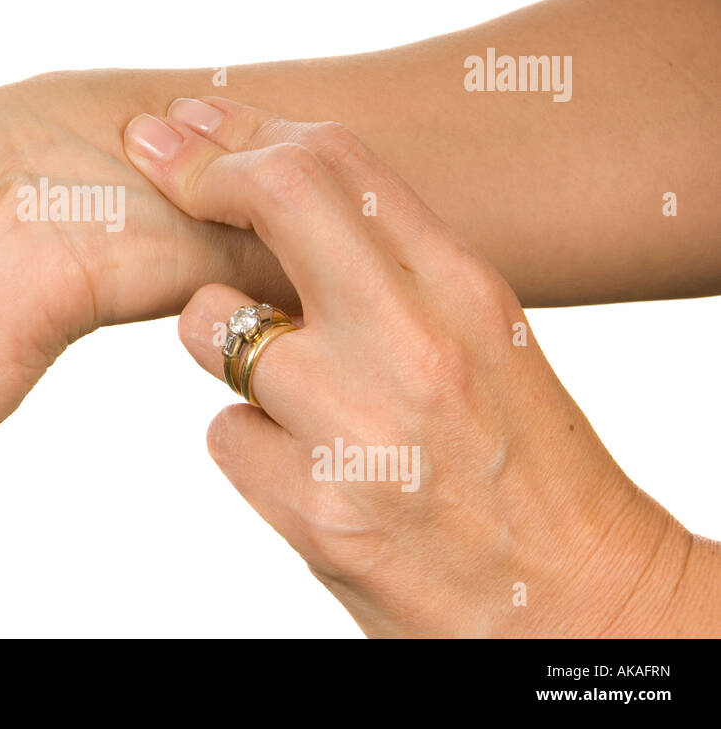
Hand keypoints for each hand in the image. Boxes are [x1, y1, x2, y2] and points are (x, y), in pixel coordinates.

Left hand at [123, 96, 707, 635]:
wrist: (572, 602)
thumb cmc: (524, 461)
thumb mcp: (486, 337)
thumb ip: (393, 266)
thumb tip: (278, 195)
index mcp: (466, 292)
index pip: (340, 163)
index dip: (247, 133)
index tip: (193, 126)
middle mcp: (413, 347)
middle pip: (276, 200)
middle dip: (196, 169)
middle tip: (157, 160)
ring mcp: (356, 430)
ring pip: (212, 327)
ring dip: (226, 344)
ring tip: (295, 388)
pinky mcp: (311, 509)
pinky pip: (224, 432)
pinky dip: (250, 441)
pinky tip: (308, 468)